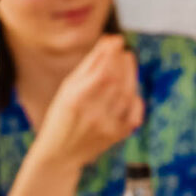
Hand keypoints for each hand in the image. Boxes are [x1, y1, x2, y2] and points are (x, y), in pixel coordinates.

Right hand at [34, 34, 143, 170]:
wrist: (60, 155)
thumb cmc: (61, 116)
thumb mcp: (67, 89)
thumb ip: (89, 65)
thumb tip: (109, 40)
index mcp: (75, 99)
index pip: (103, 71)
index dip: (113, 53)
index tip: (116, 40)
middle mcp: (92, 113)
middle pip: (117, 81)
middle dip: (123, 61)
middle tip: (124, 51)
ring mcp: (106, 126)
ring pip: (127, 94)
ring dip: (131, 74)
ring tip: (128, 62)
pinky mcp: (117, 136)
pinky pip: (134, 112)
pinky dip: (135, 97)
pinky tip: (130, 89)